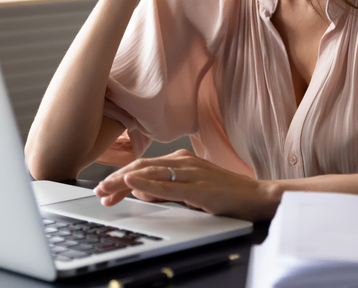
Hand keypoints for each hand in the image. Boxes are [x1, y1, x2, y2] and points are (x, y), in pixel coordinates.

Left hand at [92, 149, 278, 220]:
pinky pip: (168, 184)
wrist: (258, 196)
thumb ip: (167, 189)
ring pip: (150, 172)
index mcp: (181, 160)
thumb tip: (141, 190)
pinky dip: (147, 184)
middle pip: (141, 167)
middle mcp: (184, 161)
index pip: (143, 166)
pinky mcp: (199, 185)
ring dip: (124, 181)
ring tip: (106, 189)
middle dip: (116, 179)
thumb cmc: (227, 194)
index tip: (105, 190)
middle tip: (98, 191)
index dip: (120, 177)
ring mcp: (192, 171)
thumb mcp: (191, 190)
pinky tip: (133, 186)